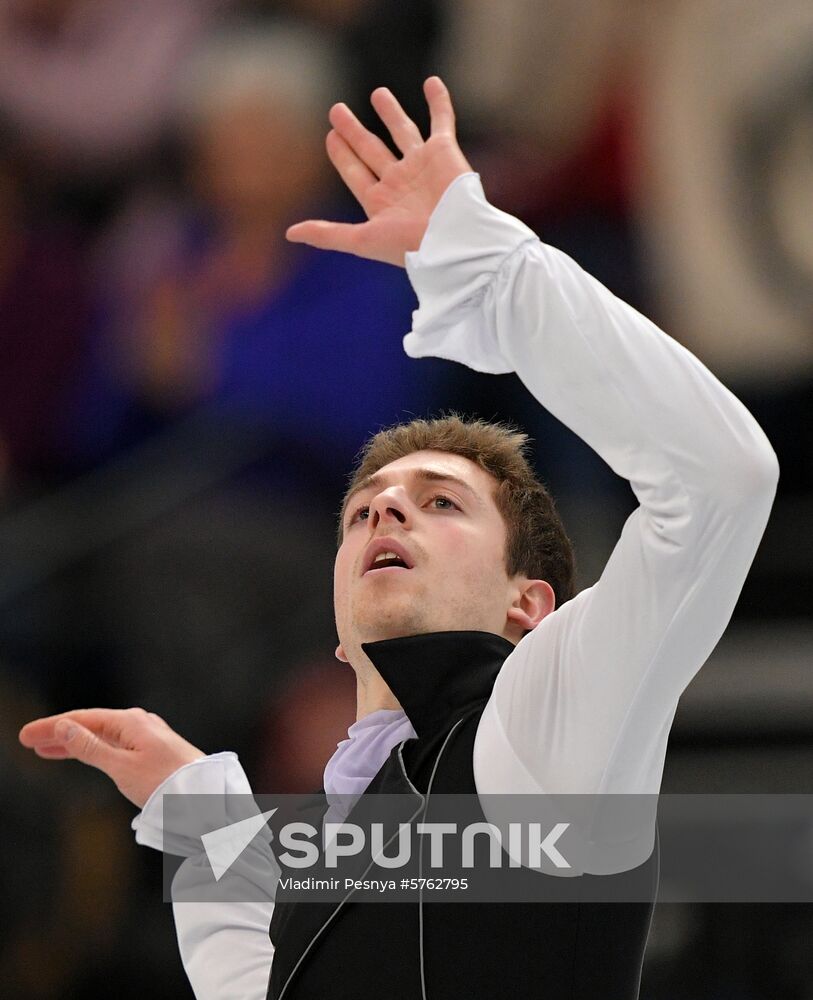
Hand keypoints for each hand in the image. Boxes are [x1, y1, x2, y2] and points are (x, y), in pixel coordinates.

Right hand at [19, 708, 204, 807]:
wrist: (205, 796)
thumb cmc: (167, 783)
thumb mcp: (121, 767)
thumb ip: (91, 748)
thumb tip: (64, 727)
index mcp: (130, 722)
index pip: (82, 719)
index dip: (52, 726)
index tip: (26, 735)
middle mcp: (139, 723)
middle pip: (91, 725)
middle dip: (59, 733)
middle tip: (30, 742)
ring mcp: (148, 735)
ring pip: (103, 735)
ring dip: (75, 742)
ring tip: (47, 750)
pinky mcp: (154, 749)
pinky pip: (115, 744)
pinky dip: (95, 749)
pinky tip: (85, 753)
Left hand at [286, 76, 472, 266]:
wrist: (455, 239)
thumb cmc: (410, 245)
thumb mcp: (362, 240)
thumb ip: (327, 234)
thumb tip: (289, 234)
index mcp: (381, 203)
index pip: (355, 173)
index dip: (341, 155)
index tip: (330, 136)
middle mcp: (400, 183)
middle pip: (371, 150)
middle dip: (354, 132)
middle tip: (336, 111)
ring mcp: (422, 166)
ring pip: (403, 132)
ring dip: (390, 113)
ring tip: (378, 93)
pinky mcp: (445, 152)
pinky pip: (442, 121)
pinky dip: (439, 102)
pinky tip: (432, 82)